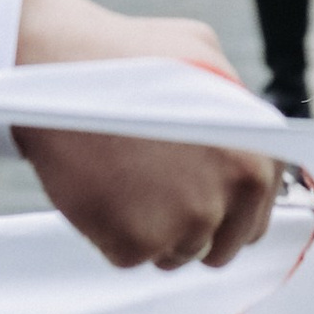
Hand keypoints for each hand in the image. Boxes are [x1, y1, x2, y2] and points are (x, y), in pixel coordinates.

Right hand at [11, 0, 276, 269]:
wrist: (54, 70)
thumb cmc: (126, 55)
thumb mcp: (205, 56)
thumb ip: (234, 106)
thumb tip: (242, 134)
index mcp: (255, 154)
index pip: (259, 212)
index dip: (230, 208)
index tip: (205, 198)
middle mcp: (229, 194)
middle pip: (222, 244)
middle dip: (196, 226)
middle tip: (158, 191)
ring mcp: (183, 224)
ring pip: (176, 254)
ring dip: (154, 231)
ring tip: (125, 179)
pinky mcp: (135, 244)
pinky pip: (132, 257)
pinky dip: (113, 234)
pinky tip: (103, 190)